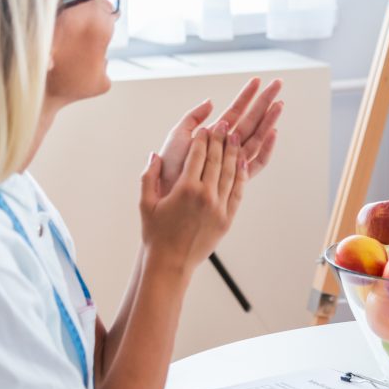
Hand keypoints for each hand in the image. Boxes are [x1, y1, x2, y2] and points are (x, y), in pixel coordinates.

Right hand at [139, 124, 248, 268]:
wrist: (171, 263)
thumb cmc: (155, 233)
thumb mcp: (146, 204)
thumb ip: (149, 176)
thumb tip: (155, 155)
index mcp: (185, 189)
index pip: (197, 156)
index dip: (202, 139)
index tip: (205, 128)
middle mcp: (205, 195)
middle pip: (217, 160)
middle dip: (221, 140)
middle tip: (225, 125)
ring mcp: (219, 207)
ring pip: (231, 173)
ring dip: (234, 153)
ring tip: (236, 137)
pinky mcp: (227, 219)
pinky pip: (238, 191)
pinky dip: (241, 175)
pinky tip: (242, 162)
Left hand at [157, 78, 282, 193]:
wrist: (167, 188)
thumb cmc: (170, 165)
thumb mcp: (178, 134)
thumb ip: (193, 117)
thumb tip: (211, 101)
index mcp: (214, 134)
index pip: (235, 111)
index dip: (246, 96)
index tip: (256, 80)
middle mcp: (226, 146)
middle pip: (251, 120)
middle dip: (264, 102)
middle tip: (277, 84)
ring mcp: (233, 160)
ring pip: (257, 136)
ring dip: (269, 120)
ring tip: (279, 103)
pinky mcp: (237, 176)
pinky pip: (257, 162)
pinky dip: (266, 148)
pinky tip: (273, 132)